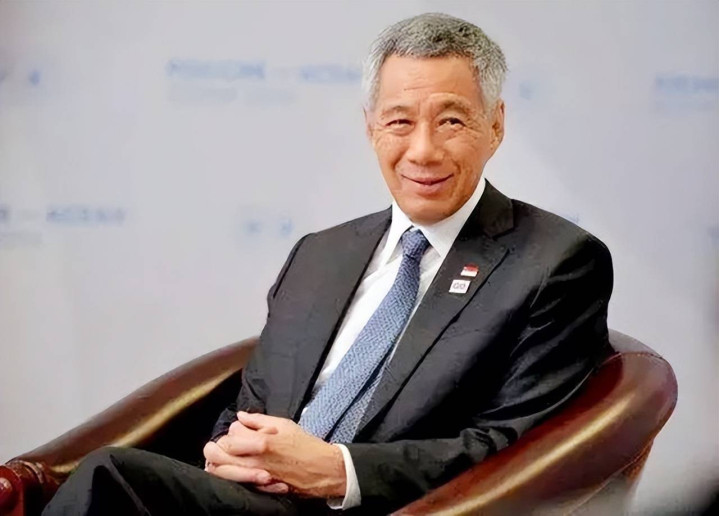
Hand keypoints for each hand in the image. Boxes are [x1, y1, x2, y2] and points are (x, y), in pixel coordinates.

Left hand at [206, 412, 346, 497]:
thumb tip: (241, 416)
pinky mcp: (257, 487)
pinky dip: (230, 473)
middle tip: (229, 443)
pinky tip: (237, 467)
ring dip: (221, 460)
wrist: (321, 470)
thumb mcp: (284, 424)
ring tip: (229, 455)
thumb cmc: (306, 446)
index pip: (230, 433)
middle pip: (218, 452)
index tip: (242, 429)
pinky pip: (233, 480)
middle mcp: (254, 460)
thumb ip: (259, 419)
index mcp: (261, 441)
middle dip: (219, 445)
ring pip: (220, 470)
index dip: (234, 429)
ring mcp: (254, 476)